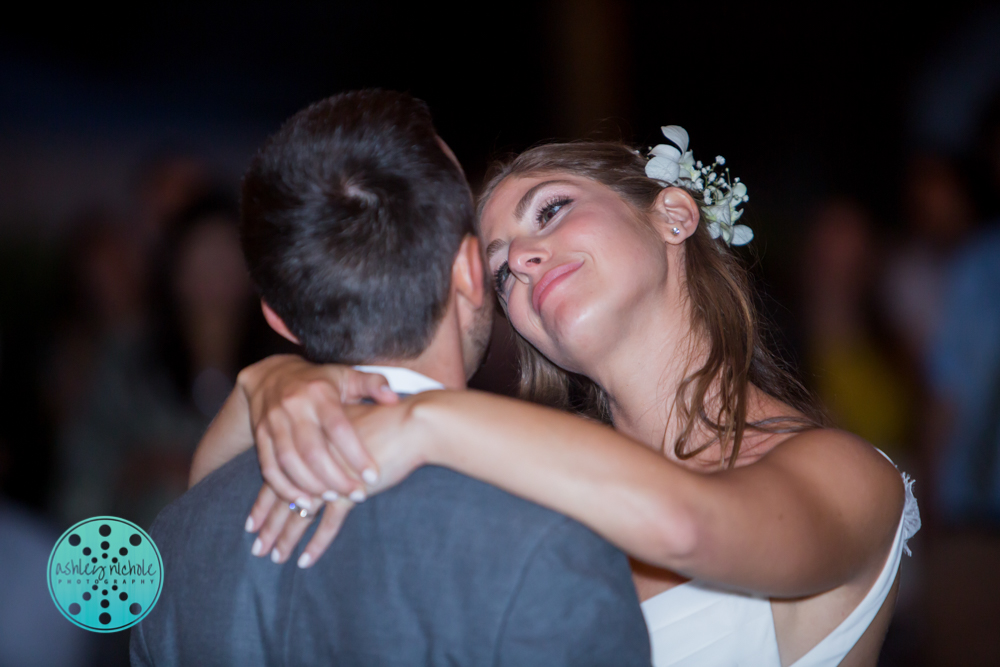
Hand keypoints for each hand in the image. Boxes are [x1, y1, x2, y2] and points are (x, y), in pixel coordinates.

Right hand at [238, 355, 399, 505]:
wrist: (270, 375)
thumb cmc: (320, 381)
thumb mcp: (347, 375)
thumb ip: (373, 384)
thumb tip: (394, 398)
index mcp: (319, 393)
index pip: (338, 428)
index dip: (356, 454)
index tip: (373, 476)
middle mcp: (293, 407)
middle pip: (313, 450)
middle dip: (336, 478)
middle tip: (358, 495)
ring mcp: (273, 422)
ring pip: (289, 461)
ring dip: (311, 485)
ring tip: (334, 499)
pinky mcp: (259, 435)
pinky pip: (269, 467)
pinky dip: (285, 488)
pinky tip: (304, 502)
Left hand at [246, 398, 431, 566]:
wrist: (413, 423)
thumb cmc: (389, 423)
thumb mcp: (354, 428)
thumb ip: (337, 444)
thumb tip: (327, 461)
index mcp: (311, 443)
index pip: (279, 477)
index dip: (264, 503)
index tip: (251, 525)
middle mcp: (314, 461)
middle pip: (284, 498)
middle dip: (270, 526)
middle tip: (257, 549)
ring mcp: (329, 477)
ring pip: (300, 514)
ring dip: (287, 538)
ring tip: (276, 558)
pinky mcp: (349, 491)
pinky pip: (328, 523)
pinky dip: (316, 543)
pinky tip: (305, 560)